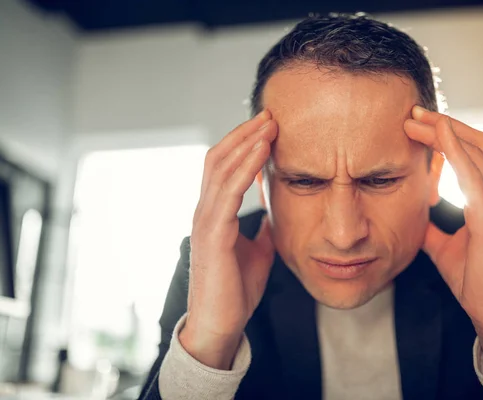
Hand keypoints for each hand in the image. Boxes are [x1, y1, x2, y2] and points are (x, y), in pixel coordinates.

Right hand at [180, 110, 277, 369]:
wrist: (221, 324)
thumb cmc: (236, 289)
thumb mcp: (257, 252)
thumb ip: (261, 230)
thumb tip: (272, 214)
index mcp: (215, 213)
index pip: (223, 166)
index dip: (243, 143)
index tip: (268, 127)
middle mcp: (206, 210)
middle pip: (219, 158)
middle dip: (244, 133)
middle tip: (270, 114)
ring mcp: (206, 220)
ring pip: (221, 168)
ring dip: (246, 142)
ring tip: (269, 124)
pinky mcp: (213, 233)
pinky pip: (228, 191)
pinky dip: (245, 167)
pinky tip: (262, 152)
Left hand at [405, 106, 482, 376]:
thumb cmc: (475, 278)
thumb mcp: (443, 244)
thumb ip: (431, 223)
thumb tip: (412, 210)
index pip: (469, 152)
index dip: (444, 134)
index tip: (414, 125)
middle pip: (473, 142)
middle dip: (441, 124)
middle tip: (410, 114)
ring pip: (475, 150)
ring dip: (444, 130)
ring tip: (415, 119)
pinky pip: (473, 174)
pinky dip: (455, 151)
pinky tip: (437, 137)